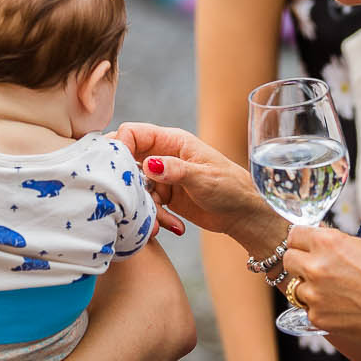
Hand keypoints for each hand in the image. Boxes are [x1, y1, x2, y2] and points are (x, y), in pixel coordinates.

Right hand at [118, 120, 279, 248]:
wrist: (242, 213)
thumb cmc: (230, 187)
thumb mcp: (204, 178)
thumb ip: (176, 170)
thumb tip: (149, 165)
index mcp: (172, 141)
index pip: (133, 133)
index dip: (120, 147)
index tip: (118, 171)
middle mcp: (163, 155)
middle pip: (127, 160)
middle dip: (126, 182)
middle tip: (129, 199)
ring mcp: (161, 176)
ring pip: (135, 186)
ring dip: (143, 207)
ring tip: (160, 224)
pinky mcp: (163, 196)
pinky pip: (146, 204)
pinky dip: (155, 218)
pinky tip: (174, 227)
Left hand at [283, 224, 360, 343]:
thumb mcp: (358, 245)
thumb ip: (330, 243)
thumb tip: (313, 242)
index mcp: (325, 242)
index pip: (293, 235)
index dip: (302, 241)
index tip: (307, 247)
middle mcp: (314, 266)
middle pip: (288, 260)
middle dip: (300, 262)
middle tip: (318, 269)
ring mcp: (314, 295)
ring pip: (295, 288)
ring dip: (309, 288)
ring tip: (334, 291)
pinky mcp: (317, 318)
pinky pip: (308, 309)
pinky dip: (320, 308)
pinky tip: (341, 307)